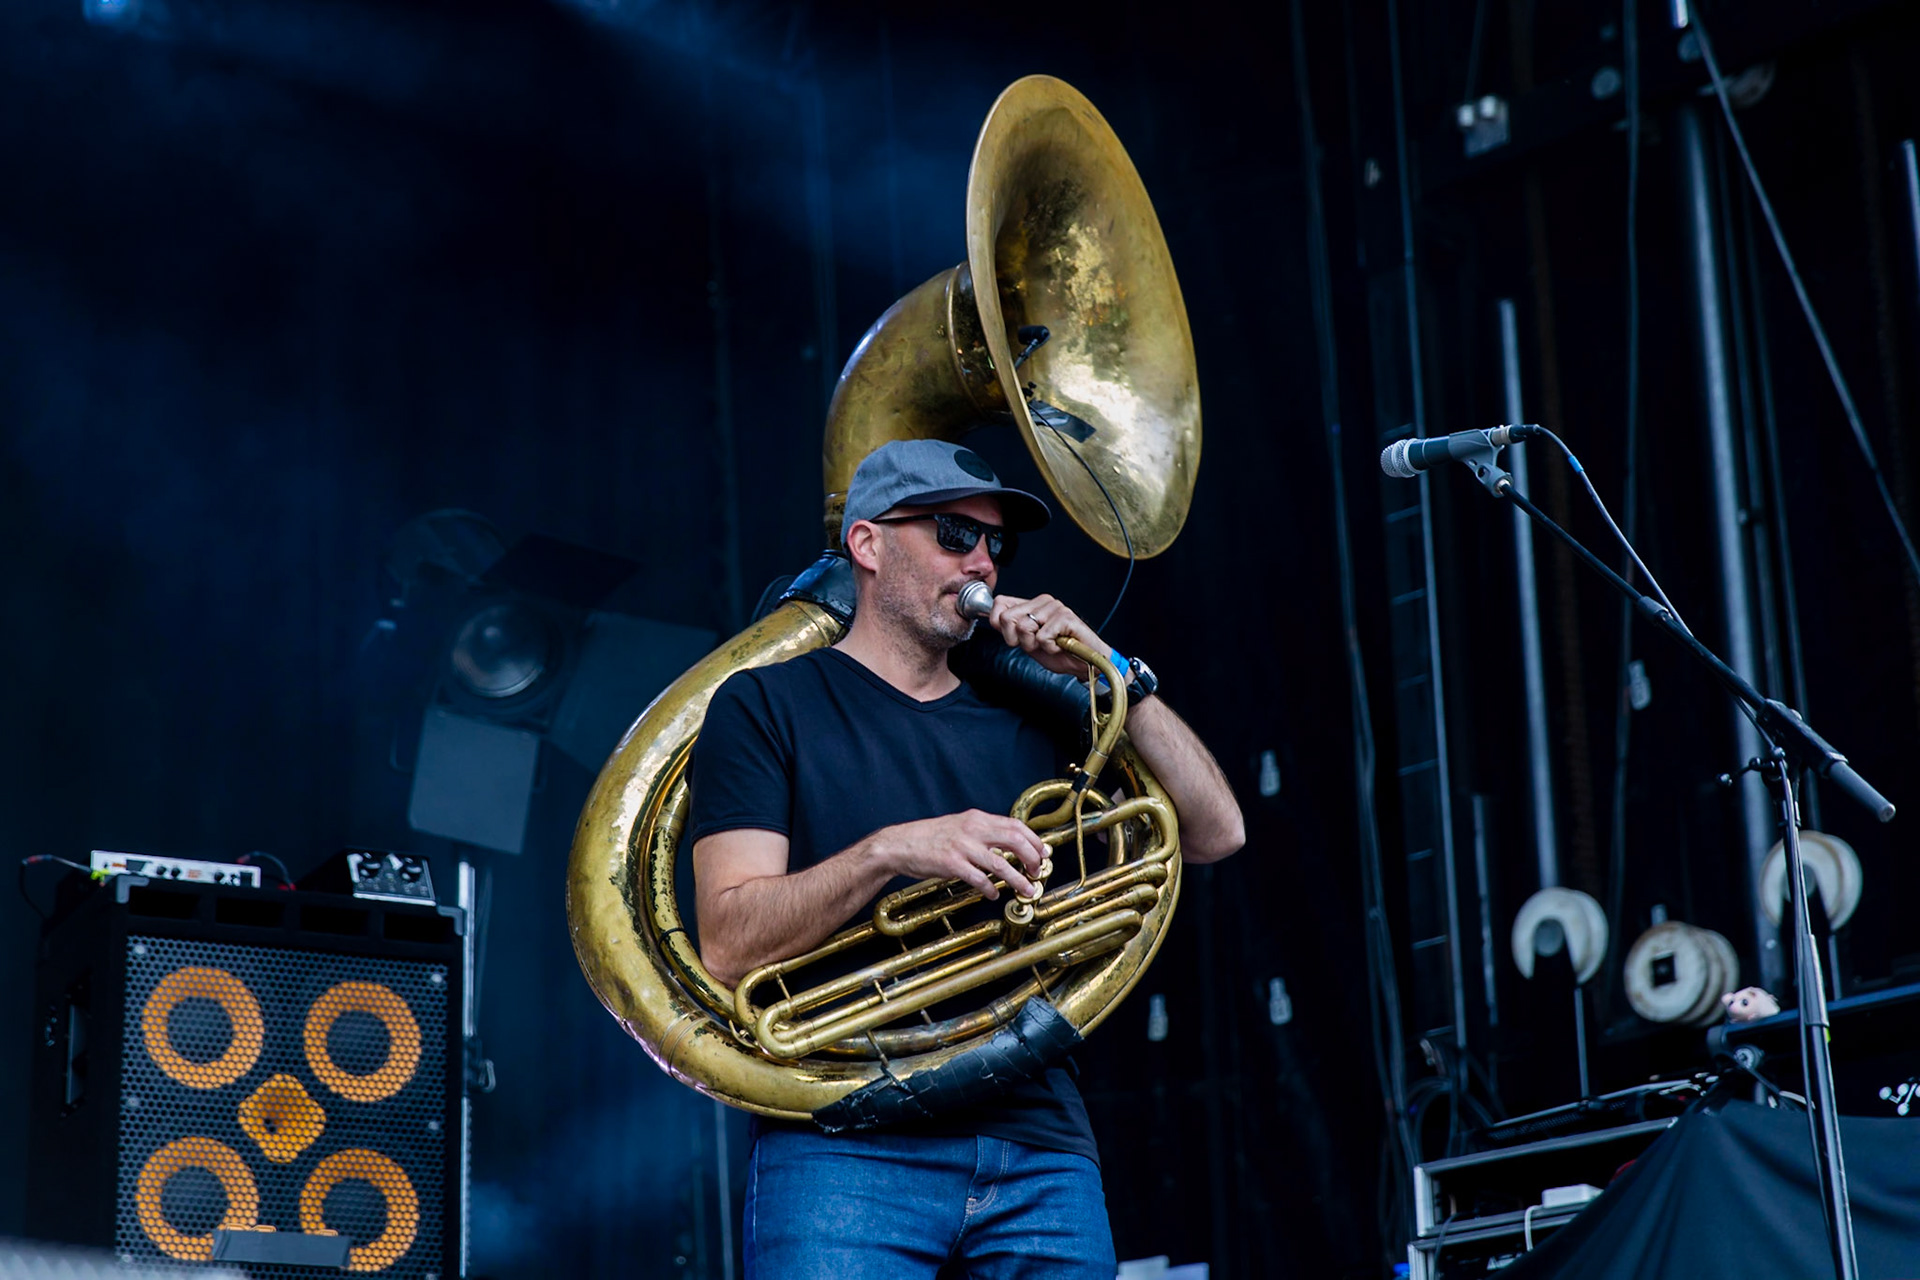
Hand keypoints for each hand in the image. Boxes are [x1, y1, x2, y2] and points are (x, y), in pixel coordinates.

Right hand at [869, 810, 1047, 899]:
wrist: (898, 844)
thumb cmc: (928, 838)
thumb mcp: (958, 826)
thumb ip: (981, 833)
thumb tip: (1006, 845)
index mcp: (976, 818)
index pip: (1015, 824)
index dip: (1034, 840)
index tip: (1044, 852)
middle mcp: (972, 829)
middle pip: (1015, 840)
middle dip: (1032, 857)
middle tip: (1038, 871)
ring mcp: (962, 846)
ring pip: (1001, 863)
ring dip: (1018, 879)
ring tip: (1027, 889)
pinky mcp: (951, 863)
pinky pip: (979, 878)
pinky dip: (991, 888)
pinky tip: (994, 894)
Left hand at [987, 593, 1110, 680]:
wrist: (1084, 663)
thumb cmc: (1059, 652)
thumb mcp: (1027, 641)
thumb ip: (1011, 629)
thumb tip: (991, 619)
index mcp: (1032, 604)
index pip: (1000, 603)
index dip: (999, 625)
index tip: (1014, 639)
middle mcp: (1043, 602)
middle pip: (1008, 617)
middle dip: (1018, 639)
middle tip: (1036, 644)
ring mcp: (1055, 608)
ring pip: (1023, 627)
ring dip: (1034, 645)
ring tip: (1050, 645)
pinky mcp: (1066, 617)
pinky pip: (1042, 637)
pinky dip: (1049, 648)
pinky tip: (1059, 646)